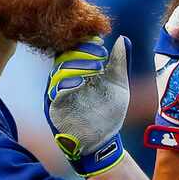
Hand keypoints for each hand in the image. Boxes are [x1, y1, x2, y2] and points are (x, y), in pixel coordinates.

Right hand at [44, 36, 130, 176]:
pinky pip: (55, 90)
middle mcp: (66, 79)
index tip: (102, 45)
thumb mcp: (119, 84)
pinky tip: (82, 81)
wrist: (105, 140)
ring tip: (96, 69)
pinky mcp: (55, 107)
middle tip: (100, 55)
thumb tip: (123, 39)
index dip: (87, 44)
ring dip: (77, 65)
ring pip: (59, 70)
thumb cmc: (109, 112)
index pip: (76, 49)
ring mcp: (59, 93)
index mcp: (80, 71)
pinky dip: (68, 82)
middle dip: (83, 52)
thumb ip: (119, 63)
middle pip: (65, 56)